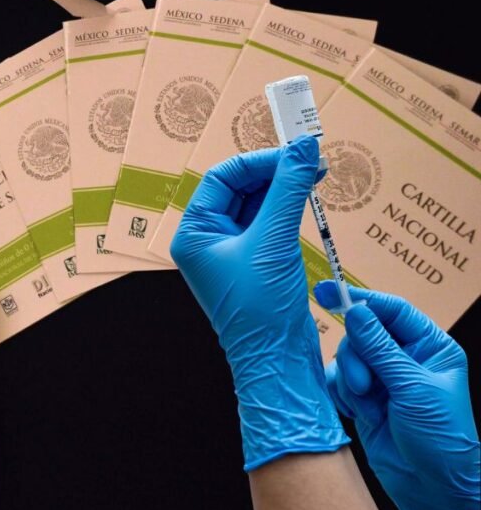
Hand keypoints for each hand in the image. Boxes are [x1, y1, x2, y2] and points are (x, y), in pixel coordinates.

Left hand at [170, 134, 346, 470]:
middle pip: (239, 188)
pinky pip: (269, 225)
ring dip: (284, 188)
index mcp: (194, 233)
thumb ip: (289, 190)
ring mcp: (232, 253)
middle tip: (311, 159)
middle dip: (274, 172)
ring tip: (315, 173)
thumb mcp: (275, 241)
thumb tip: (304, 147)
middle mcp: (207, 240)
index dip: (258, 161)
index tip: (294, 152)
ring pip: (257, 205)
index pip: (223, 178)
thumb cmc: (261, 309)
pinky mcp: (256, 264)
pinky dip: (289, 209)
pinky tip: (309, 198)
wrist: (278, 362)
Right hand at [318, 282, 480, 509]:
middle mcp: (405, 358)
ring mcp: (383, 378)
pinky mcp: (364, 398)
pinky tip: (359, 412)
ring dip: (351, 380)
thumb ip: (380, 348)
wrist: (432, 487)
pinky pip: (338, 380)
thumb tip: (356, 311)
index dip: (362, 300)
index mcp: (429, 347)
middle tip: (365, 384)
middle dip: (358, 357)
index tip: (329, 292)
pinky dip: (342, 394)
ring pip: (347, 356)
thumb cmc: (440, 438)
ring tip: (368, 405)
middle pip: (363, 332)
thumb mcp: (412, 388)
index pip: (393, 310)